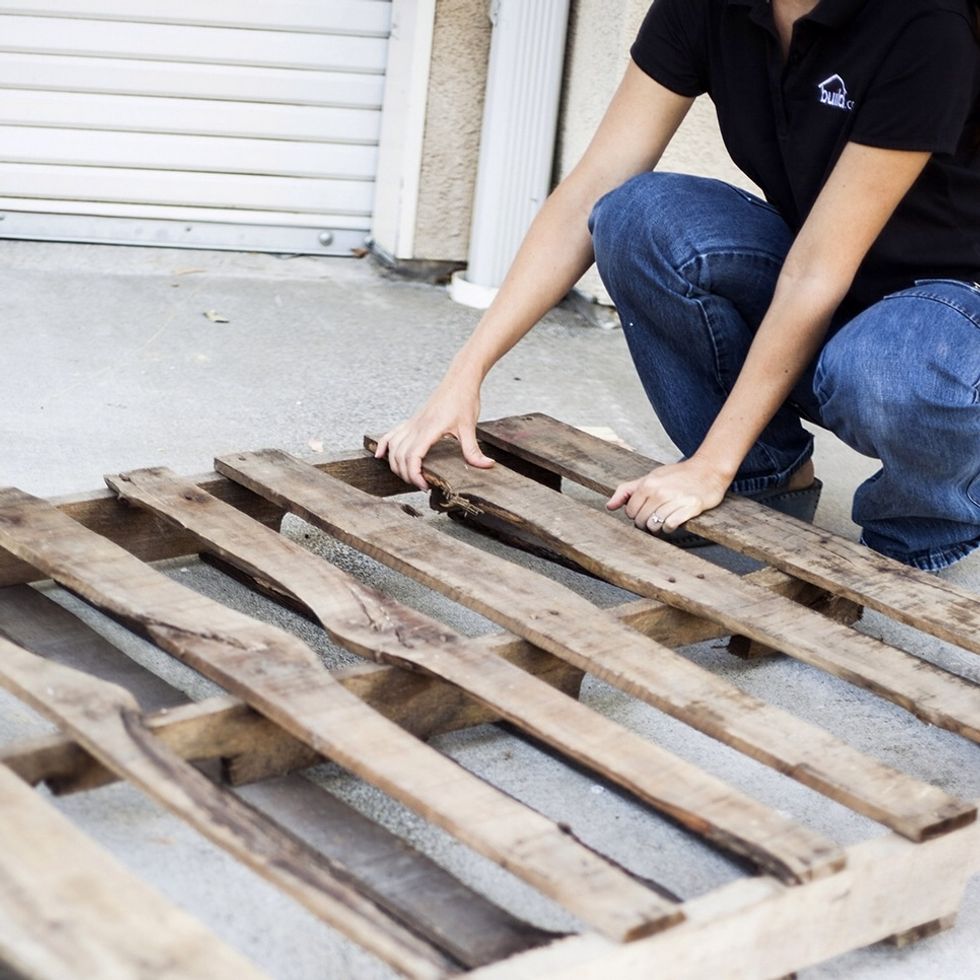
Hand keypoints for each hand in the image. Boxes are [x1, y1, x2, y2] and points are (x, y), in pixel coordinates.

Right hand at [374, 380, 494, 490]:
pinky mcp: (412, 421)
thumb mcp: (470, 427)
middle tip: (421, 485)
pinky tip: (380, 456)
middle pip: (400, 456)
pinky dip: (383, 446)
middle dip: (406, 474)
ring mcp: (412, 423)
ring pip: (393, 447)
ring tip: (408, 476)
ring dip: (395, 465)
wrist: (459, 380)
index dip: (414, 475)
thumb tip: (487, 465)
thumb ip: (473, 450)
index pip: (413, 457)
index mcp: (429, 429)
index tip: (424, 486)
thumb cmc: (463, 400)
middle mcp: (416, 427)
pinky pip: (391, 434)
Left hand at [606, 458, 730, 533]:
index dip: (635, 515)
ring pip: (655, 525)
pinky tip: (673, 522)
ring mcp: (676, 499)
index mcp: (648, 484)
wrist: (708, 469)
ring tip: (663, 520)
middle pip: (641, 521)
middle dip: (645, 523)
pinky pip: (671, 526)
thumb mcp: (650, 478)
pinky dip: (669, 528)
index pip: (631, 511)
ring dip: (658, 527)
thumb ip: (627, 490)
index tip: (644, 511)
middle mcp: (660, 492)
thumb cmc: (678, 475)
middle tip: (654, 518)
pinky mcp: (691, 507)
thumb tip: (609, 506)